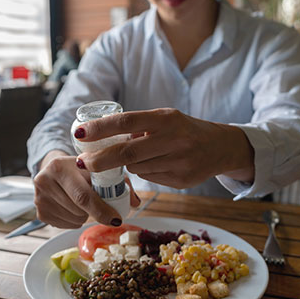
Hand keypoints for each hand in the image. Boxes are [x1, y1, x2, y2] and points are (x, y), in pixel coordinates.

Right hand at [33, 150, 140, 228]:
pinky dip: (75, 220)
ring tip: (82, 200)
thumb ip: (119, 183)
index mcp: (60, 166)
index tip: (116, 219)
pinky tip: (73, 206)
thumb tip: (135, 203)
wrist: (55, 168)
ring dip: (85, 215)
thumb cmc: (82, 169)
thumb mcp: (98, 169)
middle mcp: (44, 180)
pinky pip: (66, 225)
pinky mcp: (39, 212)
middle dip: (95, 212)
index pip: (83, 195)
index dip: (102, 209)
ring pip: (74, 219)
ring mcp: (39, 198)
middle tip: (102, 206)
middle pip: (79, 209)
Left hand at [73, 108, 254, 188]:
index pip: (126, 121)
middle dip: (100, 160)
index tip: (79, 133)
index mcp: (165, 118)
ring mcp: (179, 161)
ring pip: (137, 168)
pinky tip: (156, 165)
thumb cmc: (183, 130)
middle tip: (82, 163)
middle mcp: (173, 139)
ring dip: (127, 166)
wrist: (220, 147)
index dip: (101, 129)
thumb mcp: (165, 119)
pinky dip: (145, 172)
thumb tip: (100, 135)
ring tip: (137, 157)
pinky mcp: (182, 180)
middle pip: (127, 152)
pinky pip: (150, 178)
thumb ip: (138, 126)